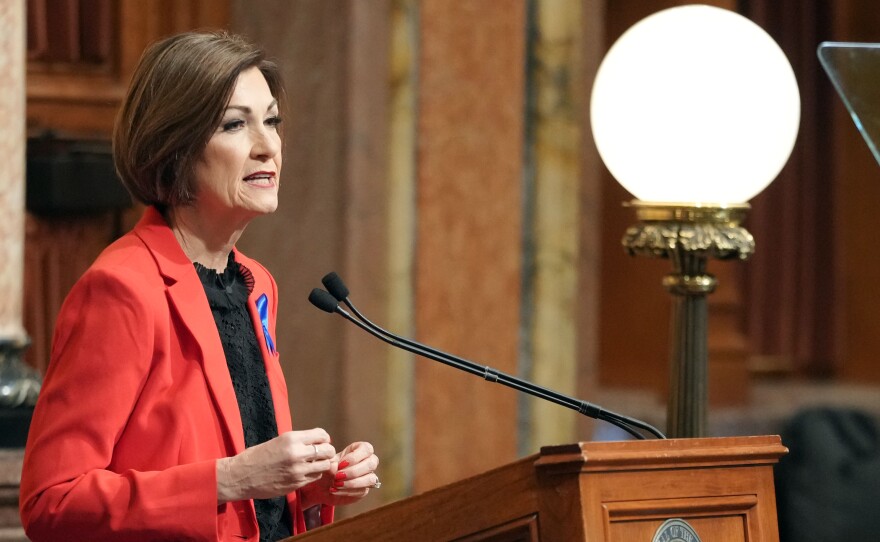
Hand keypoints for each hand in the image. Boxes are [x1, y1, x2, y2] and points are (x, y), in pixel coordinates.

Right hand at [217, 428, 334, 502]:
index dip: (324, 439)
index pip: (322, 435)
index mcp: (292, 438)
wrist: (241, 476)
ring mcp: (298, 470)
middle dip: (327, 452)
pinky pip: (315, 477)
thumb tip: (318, 442)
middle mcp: (297, 453)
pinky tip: (305, 473)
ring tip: (313, 464)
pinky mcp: (296, 484)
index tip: (320, 442)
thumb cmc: (257, 456)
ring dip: (321, 464)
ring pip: (324, 465)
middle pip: (328, 450)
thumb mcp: (279, 441)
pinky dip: (314, 474)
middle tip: (320, 454)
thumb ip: (299, 442)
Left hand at [301, 441, 378, 506]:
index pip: (367, 449)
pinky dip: (347, 491)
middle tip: (337, 476)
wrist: (322, 487)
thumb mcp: (327, 464)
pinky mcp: (365, 490)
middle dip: (353, 471)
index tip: (340, 464)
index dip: (355, 457)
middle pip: (372, 464)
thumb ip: (331, 464)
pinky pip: (362, 491)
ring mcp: (368, 476)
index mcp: (360, 449)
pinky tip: (335, 490)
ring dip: (352, 483)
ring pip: (370, 479)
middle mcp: (368, 461)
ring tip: (336, 484)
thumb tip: (335, 467)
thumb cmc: (327, 469)